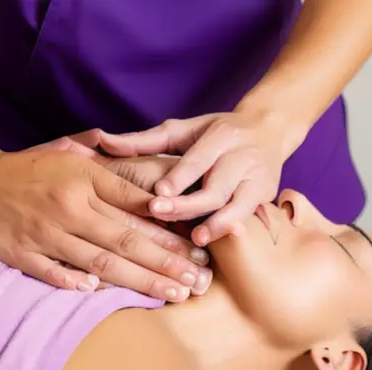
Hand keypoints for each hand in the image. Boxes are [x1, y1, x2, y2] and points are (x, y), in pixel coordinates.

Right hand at [0, 133, 211, 300]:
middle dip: (166, 263)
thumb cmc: (28, 169)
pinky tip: (102, 293)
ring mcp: (45, 232)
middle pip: (126, 239)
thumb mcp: (68, 155)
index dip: (169, 230)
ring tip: (171, 294)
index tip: (197, 248)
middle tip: (197, 281)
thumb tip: (144, 174)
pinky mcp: (21, 252)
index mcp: (85, 180)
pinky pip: (52, 272)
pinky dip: (75, 283)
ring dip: (139, 280)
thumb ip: (106, 165)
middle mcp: (70, 207)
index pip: (136, 207)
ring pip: (99, 261)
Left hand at [99, 112, 304, 245]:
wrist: (269, 129)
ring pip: (238, 205)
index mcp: (221, 136)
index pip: (197, 160)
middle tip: (162, 215)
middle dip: (189, 204)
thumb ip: (144, 140)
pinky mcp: (267, 195)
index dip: (178, 178)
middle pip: (215, 187)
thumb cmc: (216, 132)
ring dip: (217, 223)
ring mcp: (259, 178)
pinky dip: (235, 228)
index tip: (157, 194)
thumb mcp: (184, 129)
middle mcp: (244, 156)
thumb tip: (103, 141)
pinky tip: (221, 239)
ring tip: (196, 239)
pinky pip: (250, 215)